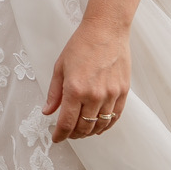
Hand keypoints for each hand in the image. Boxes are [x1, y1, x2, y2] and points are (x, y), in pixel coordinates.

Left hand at [44, 17, 132, 140]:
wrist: (106, 31)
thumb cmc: (81, 45)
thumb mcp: (60, 67)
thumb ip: (54, 92)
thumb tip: (47, 111)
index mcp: (75, 89)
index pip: (67, 123)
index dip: (60, 135)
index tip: (56, 138)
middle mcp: (94, 95)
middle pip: (83, 127)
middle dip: (74, 135)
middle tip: (68, 134)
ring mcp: (110, 94)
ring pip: (100, 125)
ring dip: (89, 132)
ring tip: (82, 131)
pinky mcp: (123, 92)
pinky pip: (115, 116)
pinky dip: (106, 125)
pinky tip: (99, 126)